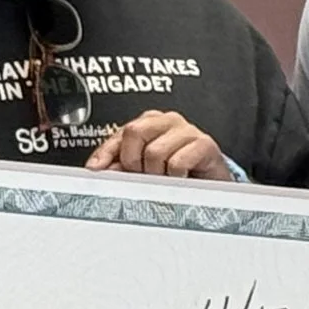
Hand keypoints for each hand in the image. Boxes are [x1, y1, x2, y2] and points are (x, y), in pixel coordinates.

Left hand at [86, 111, 232, 180]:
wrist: (211, 185)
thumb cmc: (178, 175)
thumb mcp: (143, 170)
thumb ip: (120, 166)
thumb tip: (100, 168)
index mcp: (150, 123)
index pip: (120, 132)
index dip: (106, 153)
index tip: (96, 169)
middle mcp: (167, 122)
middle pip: (134, 132)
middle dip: (133, 162)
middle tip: (143, 176)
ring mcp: (187, 130)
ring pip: (155, 151)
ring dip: (157, 174)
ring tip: (165, 179)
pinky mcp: (204, 144)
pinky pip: (177, 162)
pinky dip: (175, 177)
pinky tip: (181, 179)